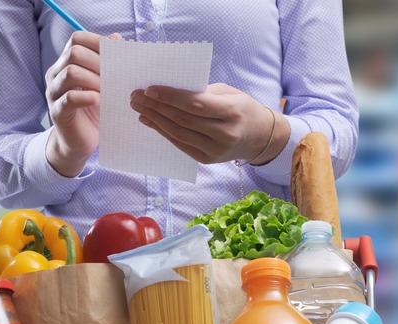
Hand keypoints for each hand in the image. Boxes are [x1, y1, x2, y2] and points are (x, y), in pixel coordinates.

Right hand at [45, 32, 120, 176]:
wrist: (79, 142)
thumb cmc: (93, 112)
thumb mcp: (103, 84)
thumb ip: (107, 62)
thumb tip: (117, 38)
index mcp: (66, 64)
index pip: (76, 40)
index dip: (96, 41)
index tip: (115, 53)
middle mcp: (56, 75)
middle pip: (73, 53)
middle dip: (98, 62)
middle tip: (113, 75)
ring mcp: (54, 94)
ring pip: (71, 73)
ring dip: (94, 79)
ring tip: (106, 90)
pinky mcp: (57, 112)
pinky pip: (70, 98)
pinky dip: (88, 97)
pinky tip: (99, 101)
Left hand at [129, 83, 283, 164]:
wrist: (260, 137)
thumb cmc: (242, 108)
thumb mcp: (229, 93)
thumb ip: (202, 92)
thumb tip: (169, 90)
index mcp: (232, 111)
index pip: (195, 104)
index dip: (170, 97)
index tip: (150, 89)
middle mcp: (224, 133)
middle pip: (183, 119)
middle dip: (156, 107)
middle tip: (137, 97)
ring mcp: (215, 150)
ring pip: (178, 133)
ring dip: (155, 120)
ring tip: (139, 108)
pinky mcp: (207, 159)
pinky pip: (180, 144)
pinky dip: (162, 132)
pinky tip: (149, 121)